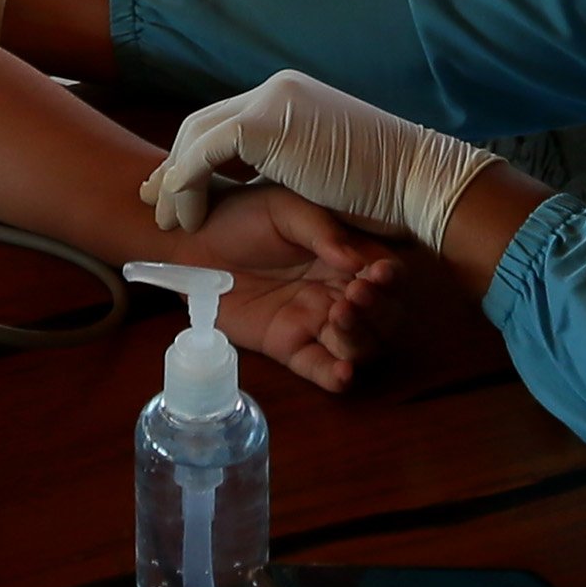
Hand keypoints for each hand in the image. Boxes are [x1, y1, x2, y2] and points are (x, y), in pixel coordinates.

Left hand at [143, 71, 495, 247]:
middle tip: (152, 201)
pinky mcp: (264, 125)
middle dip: (172, 166)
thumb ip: (293, 163)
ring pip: (195, 136)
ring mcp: (269, 102)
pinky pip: (202, 154)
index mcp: (290, 97)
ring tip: (167, 221)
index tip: (175, 191)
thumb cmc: (385, 190)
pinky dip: (187, 184)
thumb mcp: (327, 169)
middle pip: (201, 124)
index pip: (225, 121)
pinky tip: (187, 217)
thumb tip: (264, 184)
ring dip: (174, 181)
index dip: (194, 157)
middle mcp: (276, 90)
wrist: (418, 183)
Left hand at [191, 183, 399, 393]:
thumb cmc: (243, 216)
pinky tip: (343, 374)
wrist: (193, 242)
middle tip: (355, 295)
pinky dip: (337, 377)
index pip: (388, 275)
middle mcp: (340, 292)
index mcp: (348, 257)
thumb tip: (355, 259)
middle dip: (379, 312)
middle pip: (384, 318)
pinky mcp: (289, 346)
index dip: (392, 279)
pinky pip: (320, 368)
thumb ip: (322, 231)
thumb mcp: (284, 209)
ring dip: (360, 339)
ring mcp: (316, 322)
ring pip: (360, 346)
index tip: (379, 274)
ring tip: (339, 317)